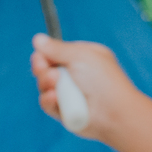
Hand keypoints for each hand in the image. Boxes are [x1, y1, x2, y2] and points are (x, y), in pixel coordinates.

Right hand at [30, 35, 151, 151]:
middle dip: (41, 68)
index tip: (40, 56)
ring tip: (55, 82)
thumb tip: (37, 39)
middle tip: (43, 67)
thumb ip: (57, 49)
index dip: (44, 55)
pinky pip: (47, 104)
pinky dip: (48, 100)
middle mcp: (75, 75)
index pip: (55, 53)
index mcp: (82, 57)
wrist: (113, 113)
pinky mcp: (64, 111)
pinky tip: (54, 97)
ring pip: (44, 86)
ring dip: (46, 83)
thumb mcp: (80, 56)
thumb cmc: (103, 81)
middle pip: (45, 68)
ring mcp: (69, 93)